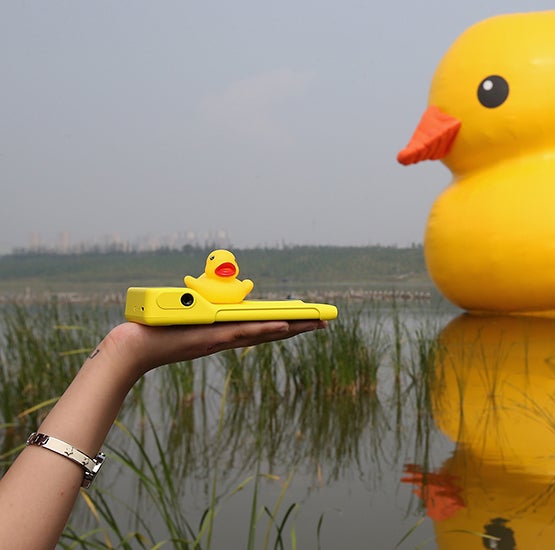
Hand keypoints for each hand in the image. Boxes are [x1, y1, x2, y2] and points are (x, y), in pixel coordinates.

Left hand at [100, 320, 326, 381]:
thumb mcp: (183, 313)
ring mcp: (221, 338)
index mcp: (223, 331)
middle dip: (298, 327)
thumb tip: (206, 298)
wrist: (132, 346)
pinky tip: (283, 327)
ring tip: (314, 324)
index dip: (285, 324)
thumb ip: (198, 307)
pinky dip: (266, 331)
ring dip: (290, 328)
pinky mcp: (212, 338)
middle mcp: (226, 337)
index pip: (260, 327)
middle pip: (270, 331)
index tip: (307, 319)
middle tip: (324, 322)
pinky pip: (244, 333)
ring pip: (263, 332)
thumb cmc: (153, 330)